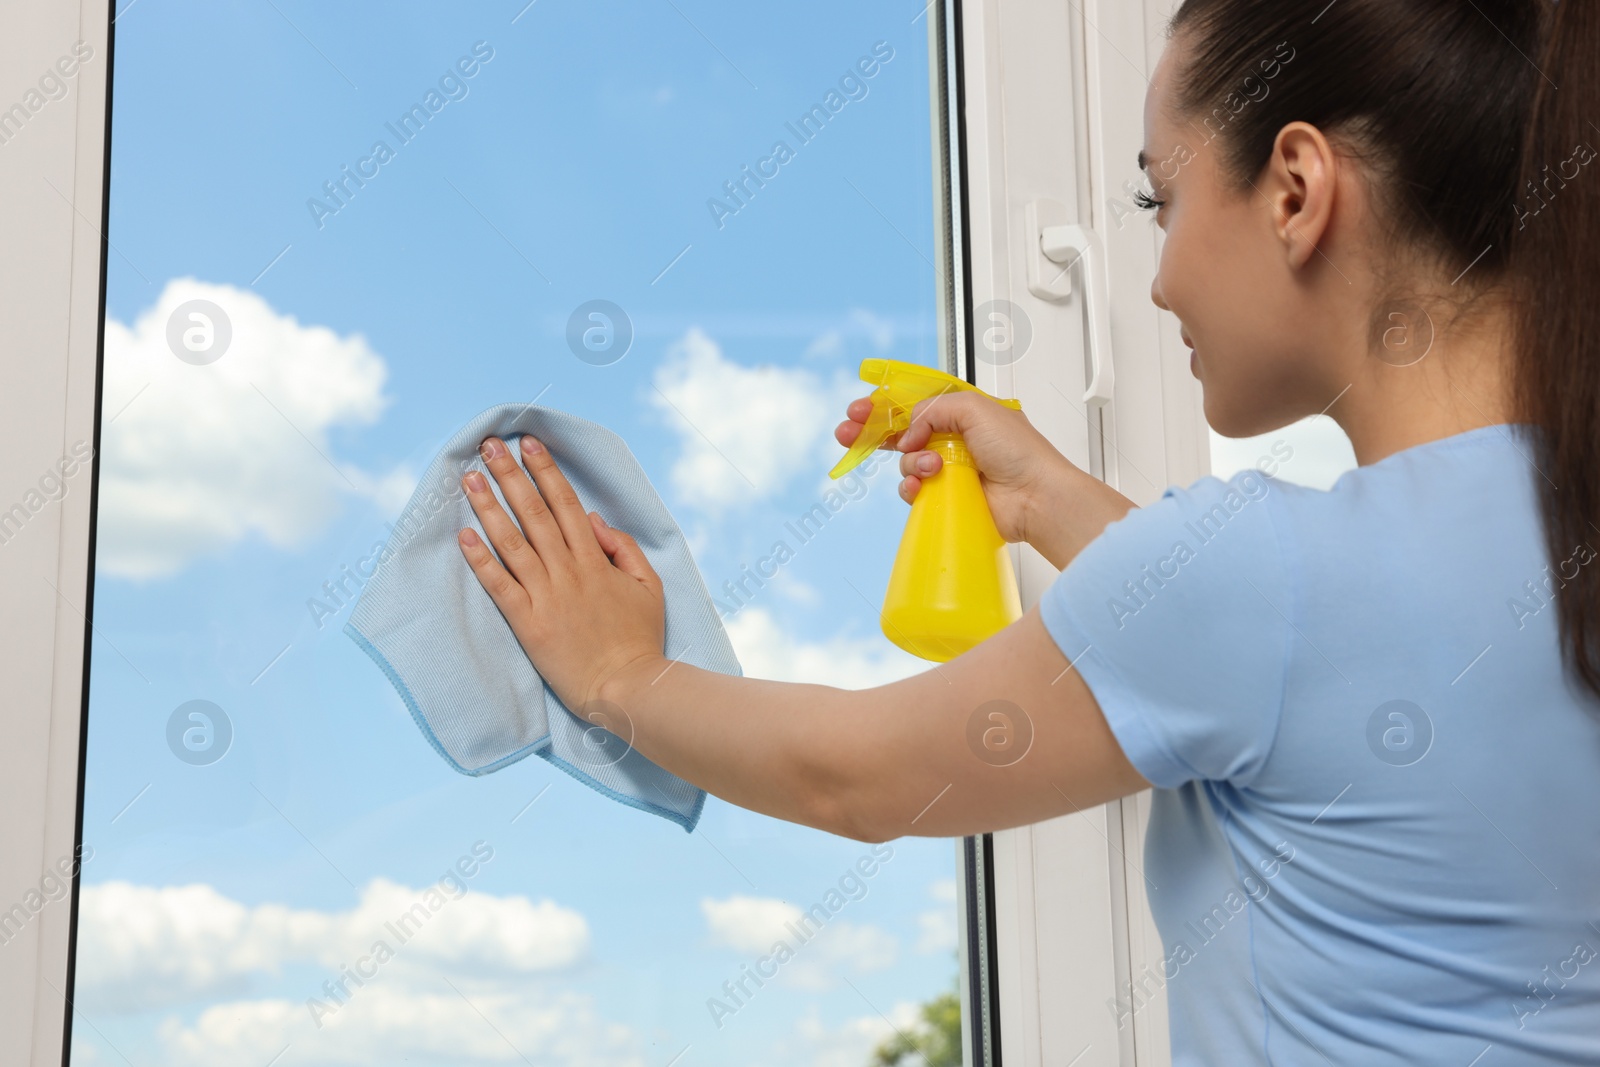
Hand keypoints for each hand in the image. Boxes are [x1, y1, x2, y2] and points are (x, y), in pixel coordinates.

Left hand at [457, 434, 666, 713]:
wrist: (625, 687)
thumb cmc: (639, 639)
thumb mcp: (648, 586)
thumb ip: (624, 548)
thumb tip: (593, 520)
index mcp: (596, 560)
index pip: (566, 504)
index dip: (546, 471)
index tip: (529, 444)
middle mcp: (568, 571)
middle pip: (534, 513)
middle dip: (510, 475)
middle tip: (489, 445)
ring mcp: (546, 596)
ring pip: (512, 542)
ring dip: (489, 506)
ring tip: (469, 478)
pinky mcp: (528, 622)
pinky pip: (499, 585)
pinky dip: (480, 559)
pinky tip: (463, 534)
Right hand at [836, 390, 1065, 543]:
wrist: (1034, 497)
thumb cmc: (1019, 452)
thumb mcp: (975, 409)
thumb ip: (935, 408)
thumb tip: (910, 431)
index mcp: (964, 413)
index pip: (916, 404)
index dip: (885, 406)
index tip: (859, 410)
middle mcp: (955, 439)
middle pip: (902, 432)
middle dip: (873, 432)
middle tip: (848, 434)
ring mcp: (950, 469)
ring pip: (906, 462)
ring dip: (909, 462)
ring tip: (929, 467)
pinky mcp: (947, 496)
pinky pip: (913, 489)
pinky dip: (912, 486)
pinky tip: (922, 485)